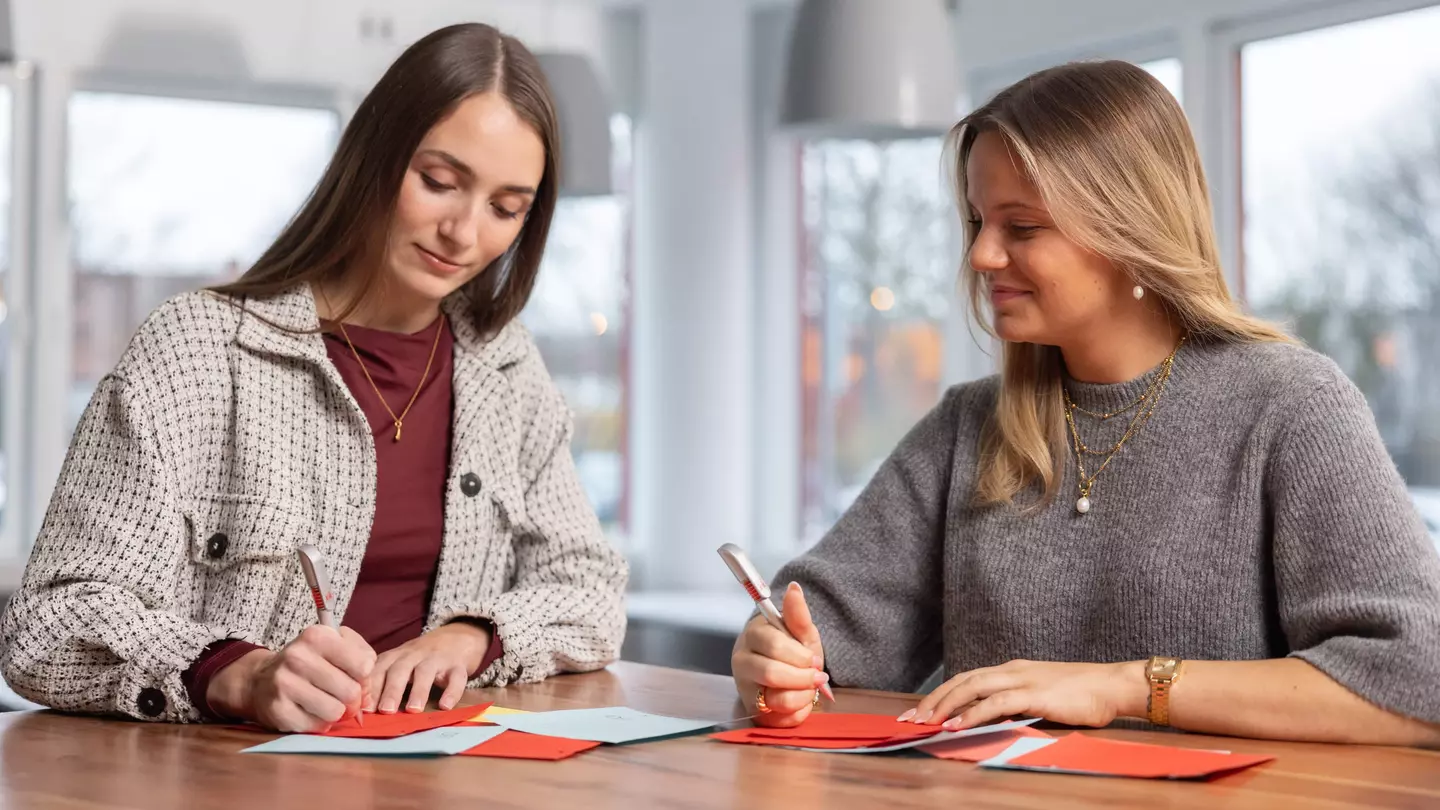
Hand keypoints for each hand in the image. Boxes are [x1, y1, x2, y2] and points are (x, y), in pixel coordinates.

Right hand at [210, 625, 375, 732]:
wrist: (260, 679)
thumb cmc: (309, 661)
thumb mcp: (335, 643)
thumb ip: (362, 656)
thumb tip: (368, 688)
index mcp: (317, 636)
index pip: (363, 665)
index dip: (365, 677)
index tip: (355, 678)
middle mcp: (298, 657)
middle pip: (351, 691)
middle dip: (353, 699)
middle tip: (343, 696)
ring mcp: (285, 684)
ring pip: (335, 712)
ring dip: (336, 712)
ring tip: (325, 703)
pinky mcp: (278, 709)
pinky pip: (316, 726)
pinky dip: (319, 723)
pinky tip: (310, 712)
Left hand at [366, 621, 490, 713]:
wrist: (456, 638)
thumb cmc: (420, 659)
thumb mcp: (399, 664)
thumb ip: (382, 682)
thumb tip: (361, 713)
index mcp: (395, 657)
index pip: (378, 670)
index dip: (371, 689)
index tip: (363, 709)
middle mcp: (413, 655)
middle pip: (400, 670)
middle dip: (392, 690)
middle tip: (386, 711)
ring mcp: (436, 659)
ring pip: (426, 672)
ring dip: (418, 690)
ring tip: (413, 710)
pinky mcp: (457, 665)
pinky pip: (456, 677)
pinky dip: (452, 691)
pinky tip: (446, 706)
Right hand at [730, 582, 829, 728]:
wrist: (790, 670)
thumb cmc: (792, 649)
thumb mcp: (801, 631)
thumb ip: (798, 614)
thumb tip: (795, 589)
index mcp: (753, 636)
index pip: (773, 645)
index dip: (799, 655)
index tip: (812, 657)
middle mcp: (742, 662)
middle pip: (772, 673)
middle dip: (803, 676)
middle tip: (817, 675)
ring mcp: (746, 688)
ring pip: (776, 698)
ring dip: (803, 694)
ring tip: (810, 687)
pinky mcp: (754, 711)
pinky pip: (779, 719)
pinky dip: (799, 711)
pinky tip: (801, 699)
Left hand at [900, 659, 1146, 730]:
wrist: (1113, 685)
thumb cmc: (1083, 695)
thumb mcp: (1042, 698)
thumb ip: (1018, 706)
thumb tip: (993, 722)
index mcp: (1012, 670)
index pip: (967, 679)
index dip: (941, 694)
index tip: (920, 711)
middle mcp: (1011, 670)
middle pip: (961, 681)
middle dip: (933, 700)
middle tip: (910, 719)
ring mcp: (1022, 679)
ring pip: (972, 687)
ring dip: (945, 706)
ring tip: (926, 723)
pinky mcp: (1034, 693)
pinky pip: (995, 703)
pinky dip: (973, 713)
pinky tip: (957, 726)